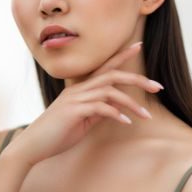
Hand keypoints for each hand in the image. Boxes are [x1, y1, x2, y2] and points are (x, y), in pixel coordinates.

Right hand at [4, 41, 163, 166]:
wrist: (32, 146)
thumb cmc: (57, 134)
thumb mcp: (83, 120)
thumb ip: (98, 111)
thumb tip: (117, 110)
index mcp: (81, 88)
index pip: (105, 66)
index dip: (122, 55)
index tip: (139, 46)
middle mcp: (78, 89)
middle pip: (112, 74)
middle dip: (138, 79)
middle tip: (158, 87)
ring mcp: (75, 99)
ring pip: (110, 91)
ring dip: (132, 103)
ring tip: (147, 116)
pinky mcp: (73, 111)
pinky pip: (100, 108)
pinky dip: (116, 114)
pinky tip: (126, 122)